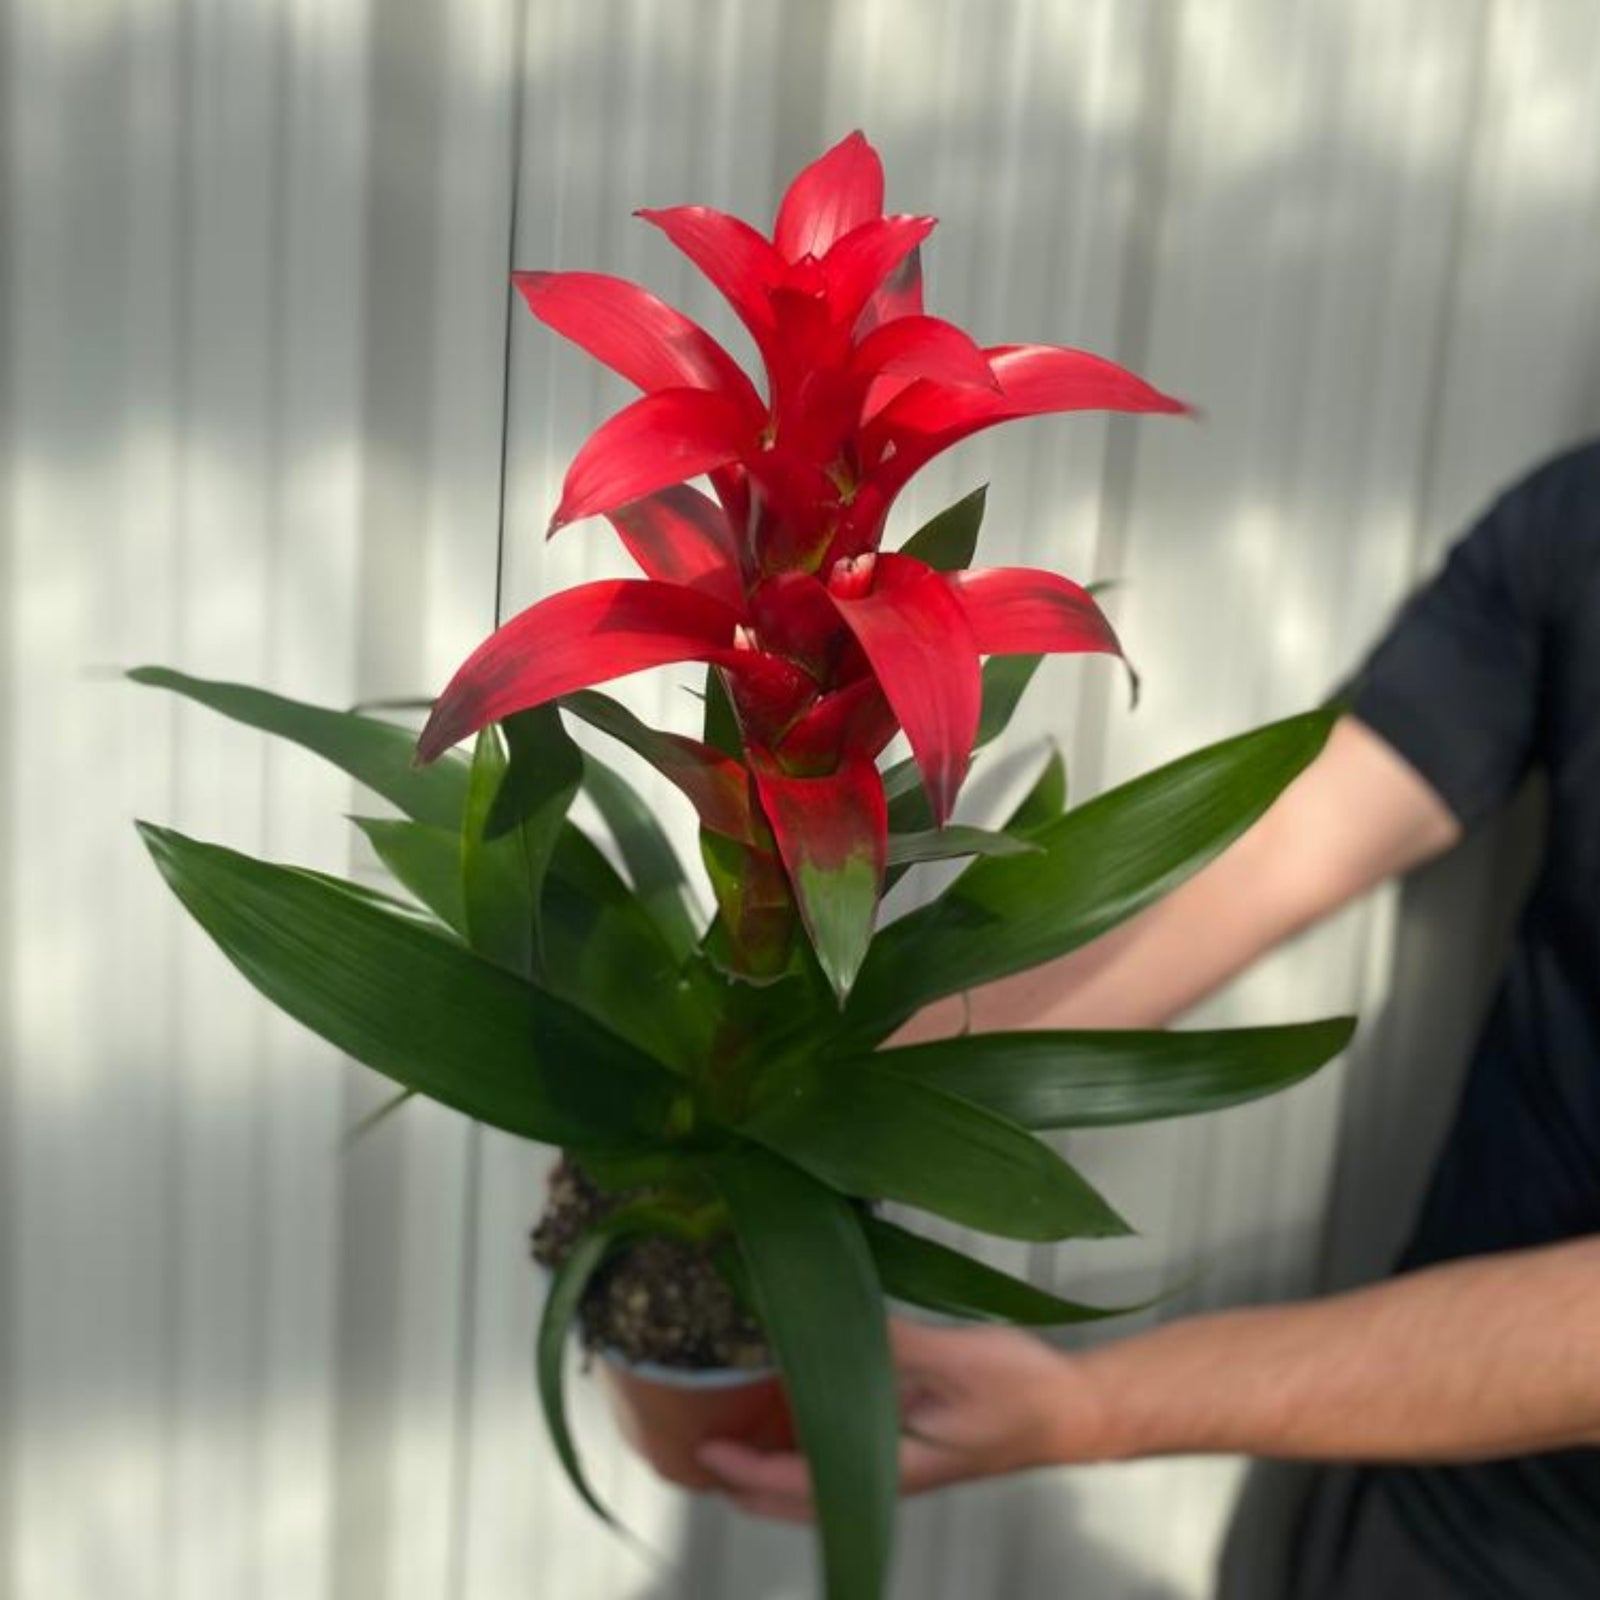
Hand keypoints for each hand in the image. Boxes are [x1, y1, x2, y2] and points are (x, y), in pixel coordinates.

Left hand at [697, 1317, 1112, 1521]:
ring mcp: (894, 1460)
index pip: (796, 1486)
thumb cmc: (1021, 1392)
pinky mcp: (906, 1438)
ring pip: (813, 1475)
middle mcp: (884, 1474)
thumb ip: (887, 1345)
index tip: (701, 1449)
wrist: (1073, 1409)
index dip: (743, 1472)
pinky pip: (837, 1447)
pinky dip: (801, 1431)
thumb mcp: (950, 1359)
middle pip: (794, 1497)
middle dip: (741, 1478)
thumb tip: (823, 1317)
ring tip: (725, 1416)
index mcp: (890, 1469)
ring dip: (767, 1457)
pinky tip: (789, 1392)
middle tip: (696, 1442)